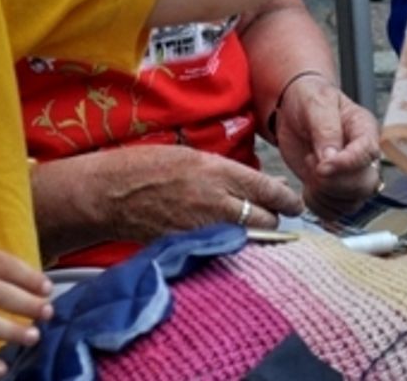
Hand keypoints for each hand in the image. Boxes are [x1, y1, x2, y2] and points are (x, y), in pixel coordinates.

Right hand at [93, 145, 304, 237]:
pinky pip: (224, 250)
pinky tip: (224, 240)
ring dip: (253, 235)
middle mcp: (216, 202)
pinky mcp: (191, 248)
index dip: (287, 200)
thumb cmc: (148, 167)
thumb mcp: (193, 157)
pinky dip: (229, 246)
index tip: (294, 203)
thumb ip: (229, 172)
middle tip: (268, 215)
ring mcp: (204, 228)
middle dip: (272, 219)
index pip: (269, 190)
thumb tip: (262, 184)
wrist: (111, 194)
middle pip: (267, 221)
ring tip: (247, 228)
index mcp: (218, 172)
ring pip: (249, 239)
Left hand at [273, 75, 380, 220]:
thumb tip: (331, 157)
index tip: (322, 165)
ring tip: (310, 169)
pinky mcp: (335, 189)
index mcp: (364, 129)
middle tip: (313, 163)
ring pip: (351, 203)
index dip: (346, 165)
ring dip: (324, 194)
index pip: (368, 154)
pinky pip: (335, 211)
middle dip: (333, 182)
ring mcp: (350, 175)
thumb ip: (325, 128)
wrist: (292, 109)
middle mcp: (363, 156)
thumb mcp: (316, 104)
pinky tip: (308, 188)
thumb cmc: (309, 99)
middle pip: (363, 185)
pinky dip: (318, 206)